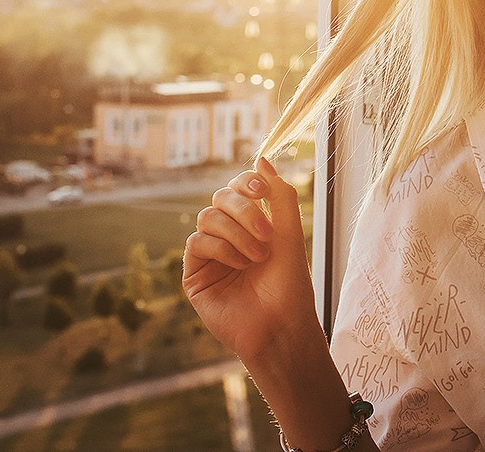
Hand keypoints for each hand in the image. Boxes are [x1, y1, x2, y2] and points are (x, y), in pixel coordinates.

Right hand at [182, 156, 320, 363]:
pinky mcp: (194, 274)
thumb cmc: (290, 283)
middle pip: (220, 197)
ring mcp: (210, 254)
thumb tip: (262, 158)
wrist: (282, 325)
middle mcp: (228, 234)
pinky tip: (241, 266)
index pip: (238, 186)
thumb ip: (280, 194)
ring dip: (237, 232)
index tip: (263, 190)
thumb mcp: (289, 232)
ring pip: (207, 217)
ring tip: (259, 256)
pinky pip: (196, 242)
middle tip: (268, 234)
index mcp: (252, 222)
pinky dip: (222, 248)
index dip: (247, 182)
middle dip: (245, 210)